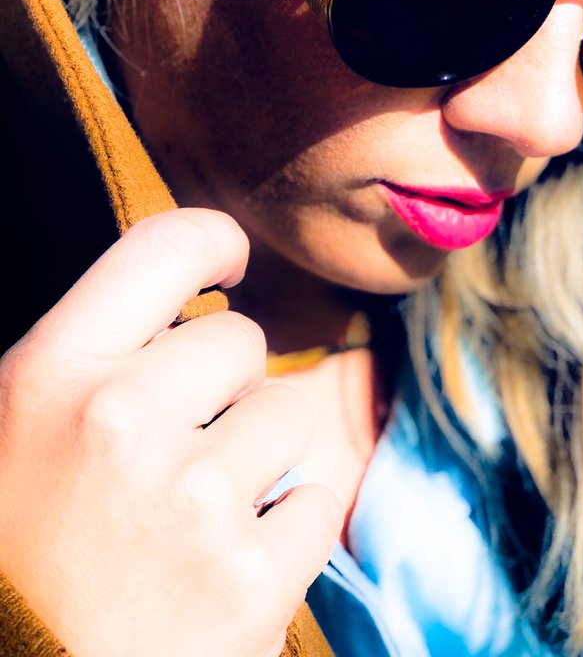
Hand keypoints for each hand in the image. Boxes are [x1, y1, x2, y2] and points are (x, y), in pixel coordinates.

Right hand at [0, 208, 339, 656]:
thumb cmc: (22, 560)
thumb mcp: (21, 431)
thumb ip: (97, 359)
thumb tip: (188, 304)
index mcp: (51, 373)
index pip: (166, 244)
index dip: (214, 243)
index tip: (229, 267)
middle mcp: (119, 420)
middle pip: (242, 340)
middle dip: (226, 389)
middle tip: (175, 457)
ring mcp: (190, 499)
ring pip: (287, 415)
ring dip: (259, 459)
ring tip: (192, 519)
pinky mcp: (248, 578)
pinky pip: (314, 502)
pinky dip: (284, 531)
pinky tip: (223, 567)